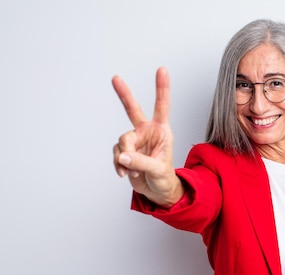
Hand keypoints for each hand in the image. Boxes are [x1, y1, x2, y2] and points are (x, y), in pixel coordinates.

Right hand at [112, 67, 182, 206]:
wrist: (157, 191)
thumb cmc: (164, 178)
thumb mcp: (157, 170)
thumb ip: (140, 162)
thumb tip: (122, 157)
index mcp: (162, 131)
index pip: (162, 106)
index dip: (161, 88)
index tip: (162, 70)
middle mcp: (147, 132)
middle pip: (133, 110)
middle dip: (124, 94)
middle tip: (115, 78)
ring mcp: (135, 140)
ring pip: (122, 141)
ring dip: (125, 157)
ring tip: (133, 170)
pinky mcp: (125, 151)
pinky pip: (116, 154)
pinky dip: (119, 165)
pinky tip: (126, 174)